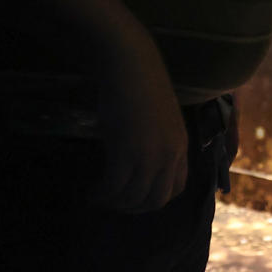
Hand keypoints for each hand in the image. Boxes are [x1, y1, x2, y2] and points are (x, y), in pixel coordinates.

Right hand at [89, 28, 188, 212]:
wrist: (131, 63)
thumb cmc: (141, 84)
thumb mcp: (158, 119)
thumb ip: (156, 142)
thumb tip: (139, 163)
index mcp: (181, 146)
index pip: (176, 188)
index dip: (155, 199)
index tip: (135, 197)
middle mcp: (170, 155)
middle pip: (156, 200)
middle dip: (133, 208)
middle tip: (112, 202)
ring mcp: (150, 155)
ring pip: (133, 197)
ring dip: (114, 202)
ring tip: (98, 197)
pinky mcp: (127, 151)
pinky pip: (114, 187)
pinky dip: (101, 194)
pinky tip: (91, 190)